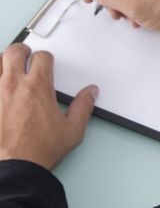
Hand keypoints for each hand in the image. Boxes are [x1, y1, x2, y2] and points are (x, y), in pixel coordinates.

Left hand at [0, 44, 97, 169]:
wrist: (14, 168)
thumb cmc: (38, 151)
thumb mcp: (72, 130)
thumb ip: (83, 107)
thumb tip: (90, 92)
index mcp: (38, 87)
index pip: (42, 56)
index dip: (46, 59)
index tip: (46, 65)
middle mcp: (13, 85)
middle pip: (15, 51)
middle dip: (22, 51)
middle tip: (25, 58)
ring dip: (3, 63)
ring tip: (8, 70)